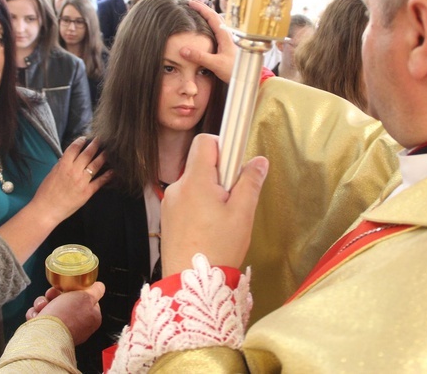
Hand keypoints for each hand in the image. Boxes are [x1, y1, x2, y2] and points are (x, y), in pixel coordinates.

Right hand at [26, 282, 104, 344]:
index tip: (69, 287)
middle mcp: (77, 325)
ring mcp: (61, 330)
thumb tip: (99, 286)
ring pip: (51, 308)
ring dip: (43, 303)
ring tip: (42, 306)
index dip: (76, 291)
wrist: (45, 335)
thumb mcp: (86, 296)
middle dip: (55, 295)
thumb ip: (95, 290)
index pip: (86, 299)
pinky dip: (36, 315)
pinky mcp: (46, 333)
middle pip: (66, 302)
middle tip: (51, 293)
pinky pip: (40, 318)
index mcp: (91, 318)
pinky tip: (36, 315)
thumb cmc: (66, 315)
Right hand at [31, 137, 112, 224]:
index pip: (74, 148)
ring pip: (96, 164)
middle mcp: (74, 171)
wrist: (46, 210)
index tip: (85, 138)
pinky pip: (100, 181)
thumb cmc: (45, 192)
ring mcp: (82, 181)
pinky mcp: (87, 192)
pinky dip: (108, 175)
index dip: (81, 141)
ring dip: (103, 156)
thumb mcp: (51, 174)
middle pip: (87, 154)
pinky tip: (113, 170)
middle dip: (95, 144)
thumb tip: (68, 157)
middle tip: (101, 138)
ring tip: (109, 150)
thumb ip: (61, 164)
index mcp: (63, 165)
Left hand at [160, 134, 268, 276]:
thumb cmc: (218, 249)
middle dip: (220, 175)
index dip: (223, 145)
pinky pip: (187, 200)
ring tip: (222, 220)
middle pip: (200, 163)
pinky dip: (199, 206)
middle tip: (233, 200)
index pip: (204, 141)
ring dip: (210, 192)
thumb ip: (250, 182)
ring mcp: (170, 203)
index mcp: (195, 181)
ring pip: (195, 184)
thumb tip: (259, 161)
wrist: (192, 284)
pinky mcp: (168, 217)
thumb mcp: (242, 213)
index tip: (235, 163)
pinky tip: (210, 229)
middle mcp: (178, 187)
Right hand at [184, 0, 236, 82]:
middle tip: (191, 4)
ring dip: (207, 15)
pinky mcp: (227, 44)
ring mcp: (228, 38)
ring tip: (197, 12)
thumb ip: (200, 57)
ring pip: (217, 22)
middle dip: (203, 8)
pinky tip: (206, 28)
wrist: (247, 76)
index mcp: (225, 35)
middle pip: (214, 16)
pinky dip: (210, 24)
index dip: (201, 8)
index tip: (190, 2)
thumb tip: (183, 50)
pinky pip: (217, 29)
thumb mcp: (216, 64)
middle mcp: (227, 33)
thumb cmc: (234, 70)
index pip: (212, 16)